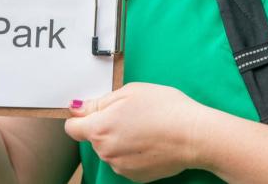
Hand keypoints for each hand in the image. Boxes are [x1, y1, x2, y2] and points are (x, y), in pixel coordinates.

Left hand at [64, 82, 207, 181]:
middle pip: (94, 138)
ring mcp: (120, 166)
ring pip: (110, 149)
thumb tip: (78, 109)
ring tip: (145, 127)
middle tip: (131, 113)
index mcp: (100, 128)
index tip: (94, 111)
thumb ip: (100, 102)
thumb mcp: (130, 92)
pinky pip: (124, 161)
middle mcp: (105, 151)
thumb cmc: (165, 108)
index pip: (73, 128)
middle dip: (106, 126)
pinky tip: (150, 141)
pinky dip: (132, 152)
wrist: (194, 135)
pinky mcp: (134, 176)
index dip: (81, 117)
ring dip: (120, 139)